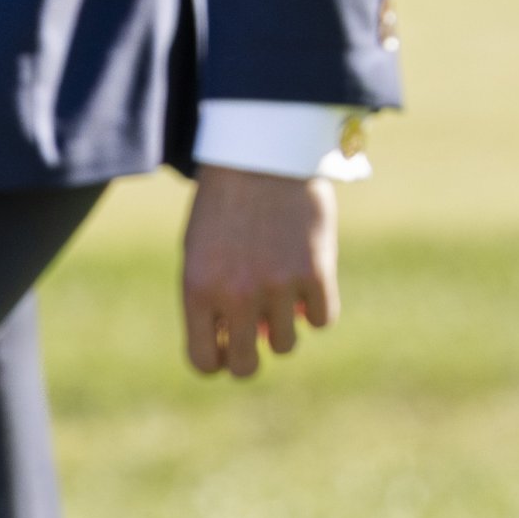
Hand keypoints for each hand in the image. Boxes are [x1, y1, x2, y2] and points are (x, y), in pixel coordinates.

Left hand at [181, 168, 338, 377]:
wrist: (261, 152)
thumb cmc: (224, 202)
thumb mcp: (200, 250)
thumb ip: (211, 300)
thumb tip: (244, 343)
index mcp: (197, 289)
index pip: (205, 361)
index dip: (218, 360)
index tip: (227, 347)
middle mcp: (236, 294)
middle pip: (246, 366)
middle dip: (250, 355)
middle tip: (257, 333)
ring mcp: (277, 285)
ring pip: (286, 345)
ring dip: (284, 326)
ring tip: (281, 294)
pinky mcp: (316, 270)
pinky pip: (321, 319)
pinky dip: (316, 308)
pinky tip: (308, 283)